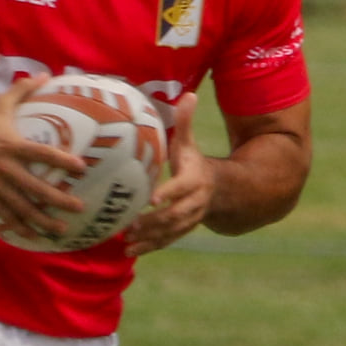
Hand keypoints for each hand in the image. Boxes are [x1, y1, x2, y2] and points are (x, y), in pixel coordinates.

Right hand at [0, 76, 85, 240]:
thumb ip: (22, 90)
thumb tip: (44, 74)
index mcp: (11, 145)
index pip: (42, 154)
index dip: (62, 161)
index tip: (82, 168)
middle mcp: (5, 168)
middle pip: (35, 188)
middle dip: (58, 200)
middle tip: (79, 207)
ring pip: (21, 207)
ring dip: (42, 220)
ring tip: (61, 229)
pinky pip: (5, 214)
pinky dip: (20, 226)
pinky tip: (35, 236)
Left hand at [126, 91, 214, 256]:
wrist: (218, 191)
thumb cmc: (194, 163)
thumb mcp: (190, 143)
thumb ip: (186, 122)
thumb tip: (190, 93)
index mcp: (194, 179)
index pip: (182, 188)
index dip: (169, 193)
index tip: (152, 199)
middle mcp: (194, 202)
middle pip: (176, 215)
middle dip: (155, 221)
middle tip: (131, 224)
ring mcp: (189, 219)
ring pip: (170, 232)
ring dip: (150, 238)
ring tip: (127, 241)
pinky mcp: (181, 230)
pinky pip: (166, 241)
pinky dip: (149, 247)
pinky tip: (129, 251)